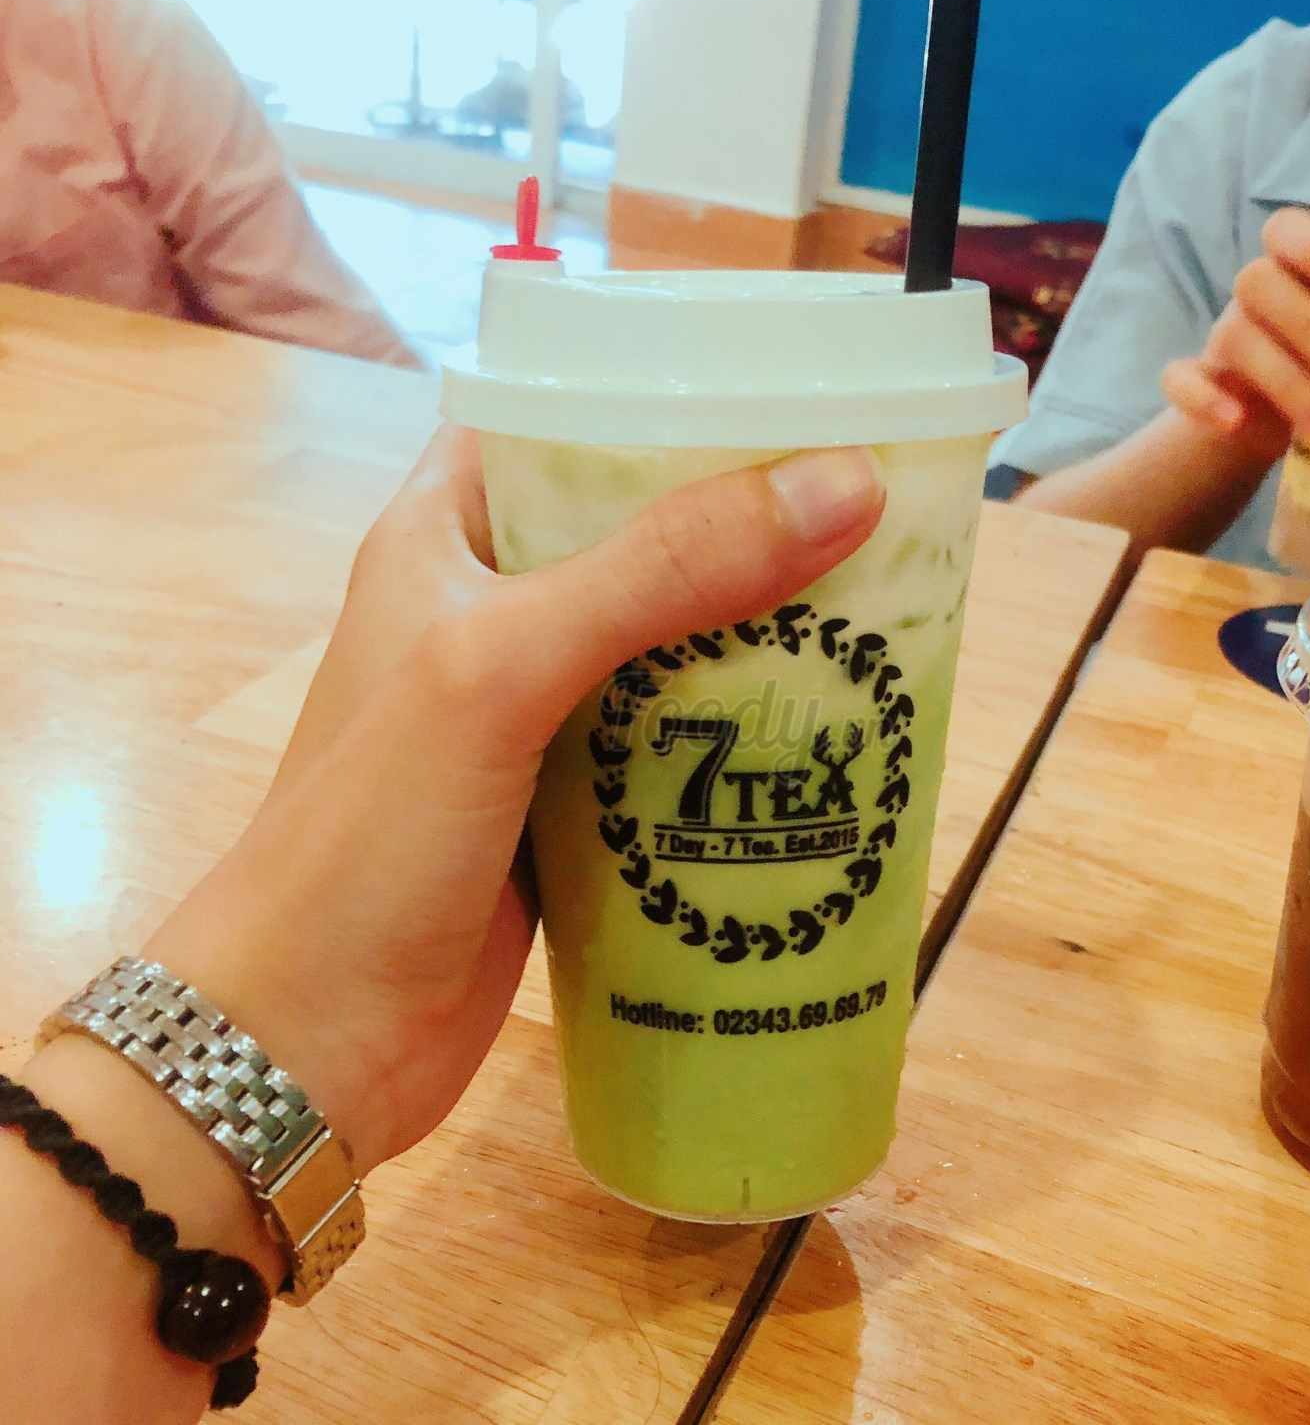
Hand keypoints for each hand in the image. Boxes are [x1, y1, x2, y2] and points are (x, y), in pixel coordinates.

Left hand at [145, 435, 886, 1176]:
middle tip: (876, 505)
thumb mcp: (505, 665)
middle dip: (748, 523)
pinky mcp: (571, 812)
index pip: (560, 417)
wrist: (308, 1038)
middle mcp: (490, 613)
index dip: (667, 393)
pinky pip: (676, 751)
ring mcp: (533, 718)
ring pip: (669, 646)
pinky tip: (831, 734)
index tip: (795, 387)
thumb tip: (847, 483)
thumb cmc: (373, 831)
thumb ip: (663, 570)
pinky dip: (743, 742)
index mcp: (443, 536)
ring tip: (886, 605)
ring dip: (760, 636)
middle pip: (638, 532)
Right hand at [1162, 207, 1309, 459]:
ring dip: (1284, 380)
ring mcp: (1220, 339)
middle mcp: (1255, 297)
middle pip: (1258, 281)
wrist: (1259, 429)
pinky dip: (1202, 398)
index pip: (1286, 229)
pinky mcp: (1194, 383)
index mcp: (1296, 272)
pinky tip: (1234, 422)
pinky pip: (1178, 379)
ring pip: (1234, 337)